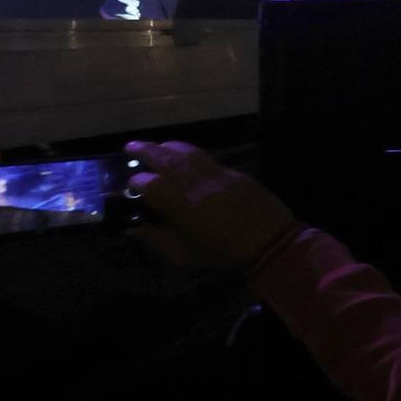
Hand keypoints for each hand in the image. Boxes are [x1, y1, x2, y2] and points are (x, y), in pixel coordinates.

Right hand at [125, 140, 300, 270]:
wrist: (270, 241)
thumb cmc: (224, 253)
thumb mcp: (184, 255)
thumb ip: (156, 240)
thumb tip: (133, 229)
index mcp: (181, 204)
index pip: (148, 184)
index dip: (135, 184)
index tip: (132, 187)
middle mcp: (195, 183)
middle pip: (165, 158)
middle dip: (145, 150)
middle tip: (130, 146)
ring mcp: (216, 174)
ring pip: (188, 152)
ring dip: (168, 146)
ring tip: (156, 146)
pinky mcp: (233, 173)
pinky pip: (207, 157)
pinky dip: (191, 153)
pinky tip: (186, 155)